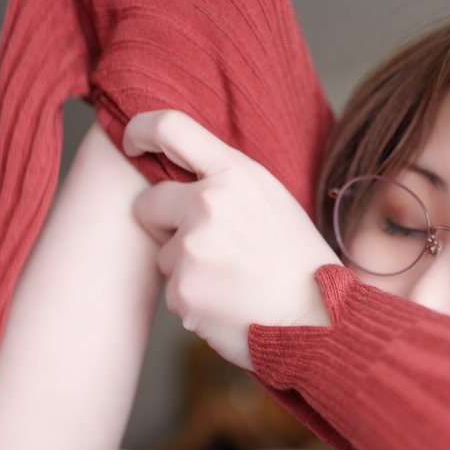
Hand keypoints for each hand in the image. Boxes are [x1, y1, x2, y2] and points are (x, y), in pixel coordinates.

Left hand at [123, 111, 340, 368]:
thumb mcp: (273, 200)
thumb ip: (227, 180)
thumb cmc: (299, 263)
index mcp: (235, 174)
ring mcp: (191, 250)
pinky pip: (174, 292)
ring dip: (187, 269)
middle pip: (149, 203)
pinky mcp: (182, 292)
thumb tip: (181, 171)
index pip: (169, 128)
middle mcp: (207, 205)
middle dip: (165, 223)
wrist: (318, 321)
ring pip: (164, 255)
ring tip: (232, 283)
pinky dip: (195, 302)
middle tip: (207, 247)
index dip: (140, 130)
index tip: (131, 143)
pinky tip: (230, 305)